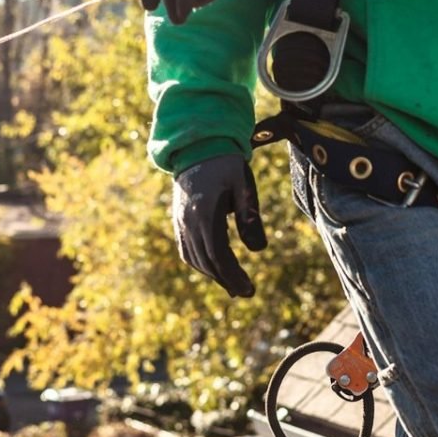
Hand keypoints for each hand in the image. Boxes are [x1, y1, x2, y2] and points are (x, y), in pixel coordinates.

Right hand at [172, 154, 266, 297]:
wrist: (196, 145)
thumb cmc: (225, 163)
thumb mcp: (243, 185)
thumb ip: (249, 217)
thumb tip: (259, 250)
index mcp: (205, 213)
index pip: (218, 255)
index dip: (232, 276)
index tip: (248, 289)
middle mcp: (188, 221)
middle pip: (206, 261)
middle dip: (226, 280)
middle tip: (246, 292)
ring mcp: (180, 221)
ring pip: (194, 258)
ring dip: (213, 275)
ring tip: (233, 285)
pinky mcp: (179, 220)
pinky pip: (187, 250)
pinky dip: (201, 263)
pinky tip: (214, 269)